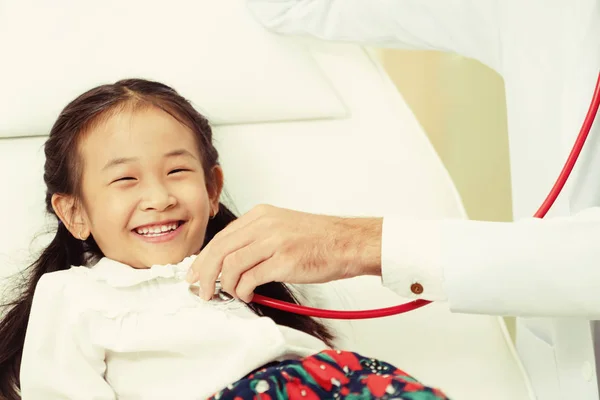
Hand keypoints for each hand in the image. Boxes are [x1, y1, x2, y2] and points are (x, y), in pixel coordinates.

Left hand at [187, 204, 382, 301]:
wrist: (347, 242)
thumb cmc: (319, 239)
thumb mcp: (282, 227)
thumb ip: (256, 238)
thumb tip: (231, 262)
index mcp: (261, 215)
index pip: (222, 237)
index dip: (204, 258)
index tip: (196, 273)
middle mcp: (264, 224)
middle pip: (220, 250)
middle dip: (205, 273)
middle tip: (202, 290)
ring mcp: (274, 241)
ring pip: (231, 265)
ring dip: (225, 285)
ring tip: (230, 295)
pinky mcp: (284, 261)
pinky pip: (250, 278)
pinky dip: (243, 290)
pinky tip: (248, 295)